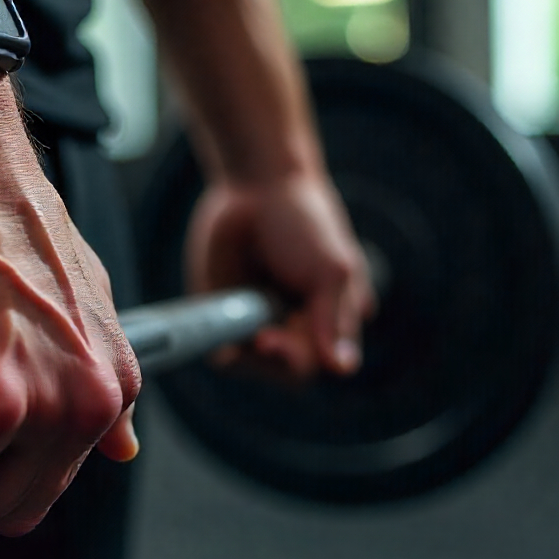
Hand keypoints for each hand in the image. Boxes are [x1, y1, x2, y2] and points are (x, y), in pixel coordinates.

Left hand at [184, 172, 374, 377]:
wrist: (256, 186)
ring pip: (251, 365)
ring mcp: (255, 324)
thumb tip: (341, 368)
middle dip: (273, 358)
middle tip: (261, 337)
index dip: (295, 360)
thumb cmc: (303, 224)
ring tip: (242, 316)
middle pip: (284, 371)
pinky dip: (217, 341)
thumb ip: (334, 320)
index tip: (272, 340)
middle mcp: (292, 329)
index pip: (316, 364)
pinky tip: (219, 320)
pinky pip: (220, 348)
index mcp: (327, 324)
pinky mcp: (221, 315)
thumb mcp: (331, 270)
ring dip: (245, 352)